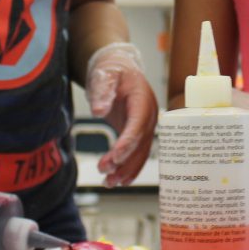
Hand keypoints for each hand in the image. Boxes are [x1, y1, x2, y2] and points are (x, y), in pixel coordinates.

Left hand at [84, 43, 157, 186]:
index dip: (127, 143)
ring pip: (141, 152)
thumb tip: (99, 110)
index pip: (137, 125)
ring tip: (109, 182)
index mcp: (142, 99)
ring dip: (127, 169)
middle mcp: (149, 114)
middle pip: (141, 143)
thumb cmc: (112, 70)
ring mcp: (145, 124)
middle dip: (124, 160)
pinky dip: (129, 167)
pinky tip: (119, 180)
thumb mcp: (104, 74)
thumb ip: (102, 90)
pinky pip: (137, 152)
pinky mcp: (138, 131)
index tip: (115, 157)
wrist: (118, 67)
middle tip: (105, 172)